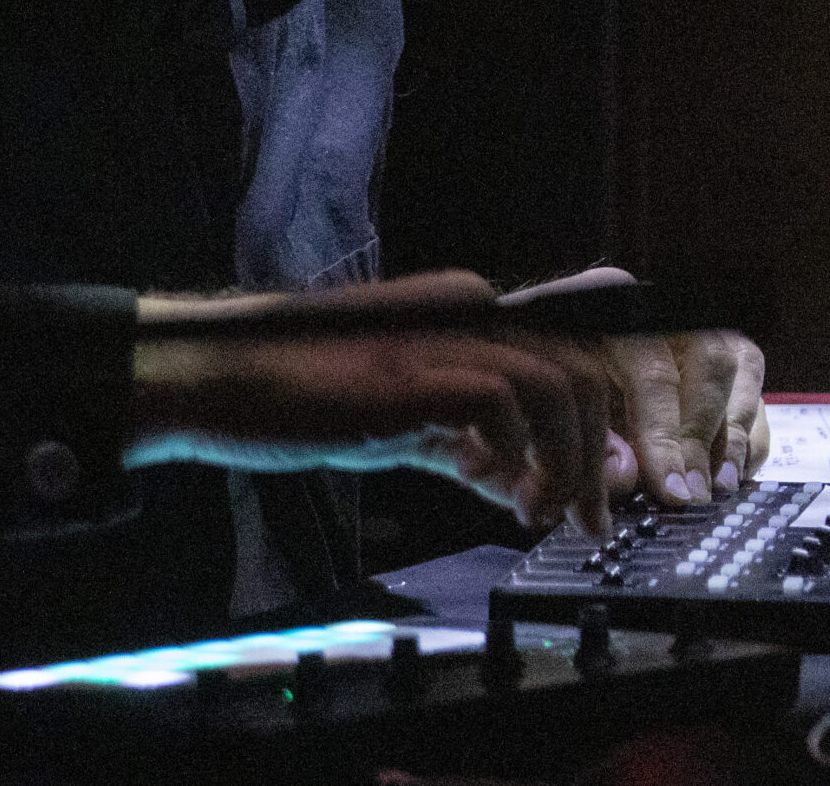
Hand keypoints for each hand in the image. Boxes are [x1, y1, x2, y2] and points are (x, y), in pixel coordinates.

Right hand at [130, 271, 614, 532]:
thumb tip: (529, 490)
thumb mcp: (408, 427)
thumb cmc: (305, 398)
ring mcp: (445, 334)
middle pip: (585, 369)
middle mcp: (472, 310)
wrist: (223, 379)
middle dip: (599, 455)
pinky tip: (476, 482)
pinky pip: (502, 403)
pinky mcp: (415, 366)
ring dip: (565, 460)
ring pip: (560, 384)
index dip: (605, 425)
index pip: (573, 354)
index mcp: (472, 316)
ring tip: (534, 510)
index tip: (604, 490)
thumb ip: (472, 451)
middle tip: (585, 518)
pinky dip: (507, 453)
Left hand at [500, 267, 771, 507]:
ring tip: (718, 487)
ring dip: (731, 437)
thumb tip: (627, 477)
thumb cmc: (552, 387)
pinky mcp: (728, 356)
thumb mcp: (558, 410)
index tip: (669, 488)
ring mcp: (701, 329)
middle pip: (706, 367)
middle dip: (700, 439)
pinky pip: (754, 391)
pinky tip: (729, 475)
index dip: (663, 436)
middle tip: (691, 495)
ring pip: (739, 370)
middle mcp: (665, 311)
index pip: (652, 372)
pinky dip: (746, 437)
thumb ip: (592, 443)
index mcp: (616, 309)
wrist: (553, 368)